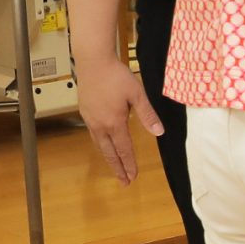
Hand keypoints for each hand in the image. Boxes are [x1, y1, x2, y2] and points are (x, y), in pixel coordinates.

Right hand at [76, 56, 162, 185]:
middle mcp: (100, 124)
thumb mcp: (137, 94)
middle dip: (118, 168)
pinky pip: (93, 133)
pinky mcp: (85, 111)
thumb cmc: (116, 76)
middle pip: (109, 152)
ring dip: (108, 157)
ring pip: (100, 144)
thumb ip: (148, 115)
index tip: (133, 177)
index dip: (130, 164)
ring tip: (114, 167)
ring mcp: (90, 119)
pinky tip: (104, 143)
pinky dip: (100, 144)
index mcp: (114, 122)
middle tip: (124, 181)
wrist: (93, 62)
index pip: (124, 149)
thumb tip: (159, 132)